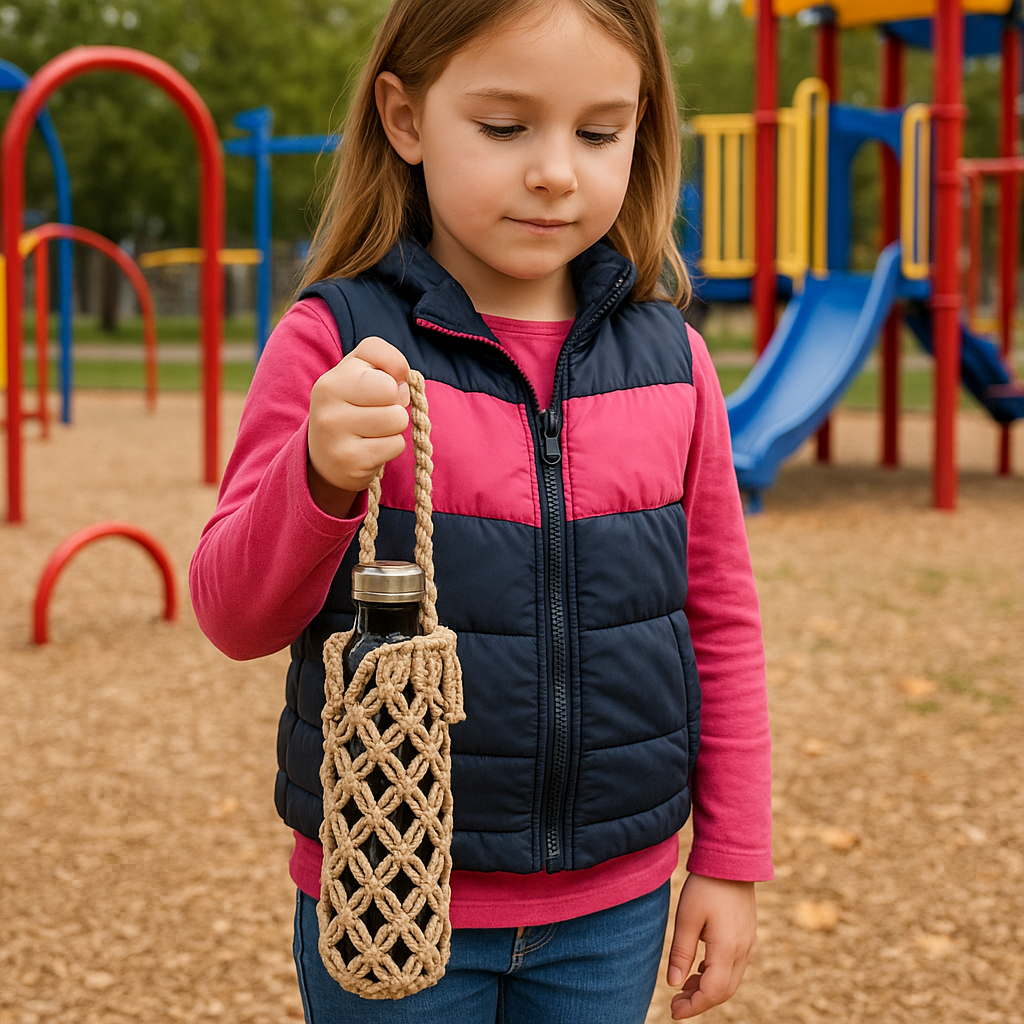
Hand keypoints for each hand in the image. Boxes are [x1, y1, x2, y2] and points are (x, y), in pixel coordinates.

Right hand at [307, 336, 409, 516]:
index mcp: (330, 380)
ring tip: (373, 431)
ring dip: (394, 427)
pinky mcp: (351, 461)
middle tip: (378, 412)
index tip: (379, 387)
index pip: (379, 354)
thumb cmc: (351, 407)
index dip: (392, 371)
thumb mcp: (359, 372)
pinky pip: (396, 445)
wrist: (327, 458)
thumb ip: (383, 359)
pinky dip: (391, 447)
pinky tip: (370, 448)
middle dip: (395, 402)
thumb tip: (404, 386)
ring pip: (398, 419)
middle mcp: (327, 405)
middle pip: (392, 391)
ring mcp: (336, 435)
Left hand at [666, 874, 757, 1018]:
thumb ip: (681, 952)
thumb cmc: (706, 886)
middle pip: (724, 991)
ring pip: (731, 980)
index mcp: (728, 949)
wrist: (731, 860)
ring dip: (708, 988)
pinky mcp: (748, 934)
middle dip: (700, 1001)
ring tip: (683, 987)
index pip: (713, 992)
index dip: (693, 1006)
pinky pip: (735, 966)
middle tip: (676, 1003)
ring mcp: (749, 943)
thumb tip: (673, 984)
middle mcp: (743, 950)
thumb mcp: (687, 917)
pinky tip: (700, 969)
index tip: (673, 1012)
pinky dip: (717, 974)